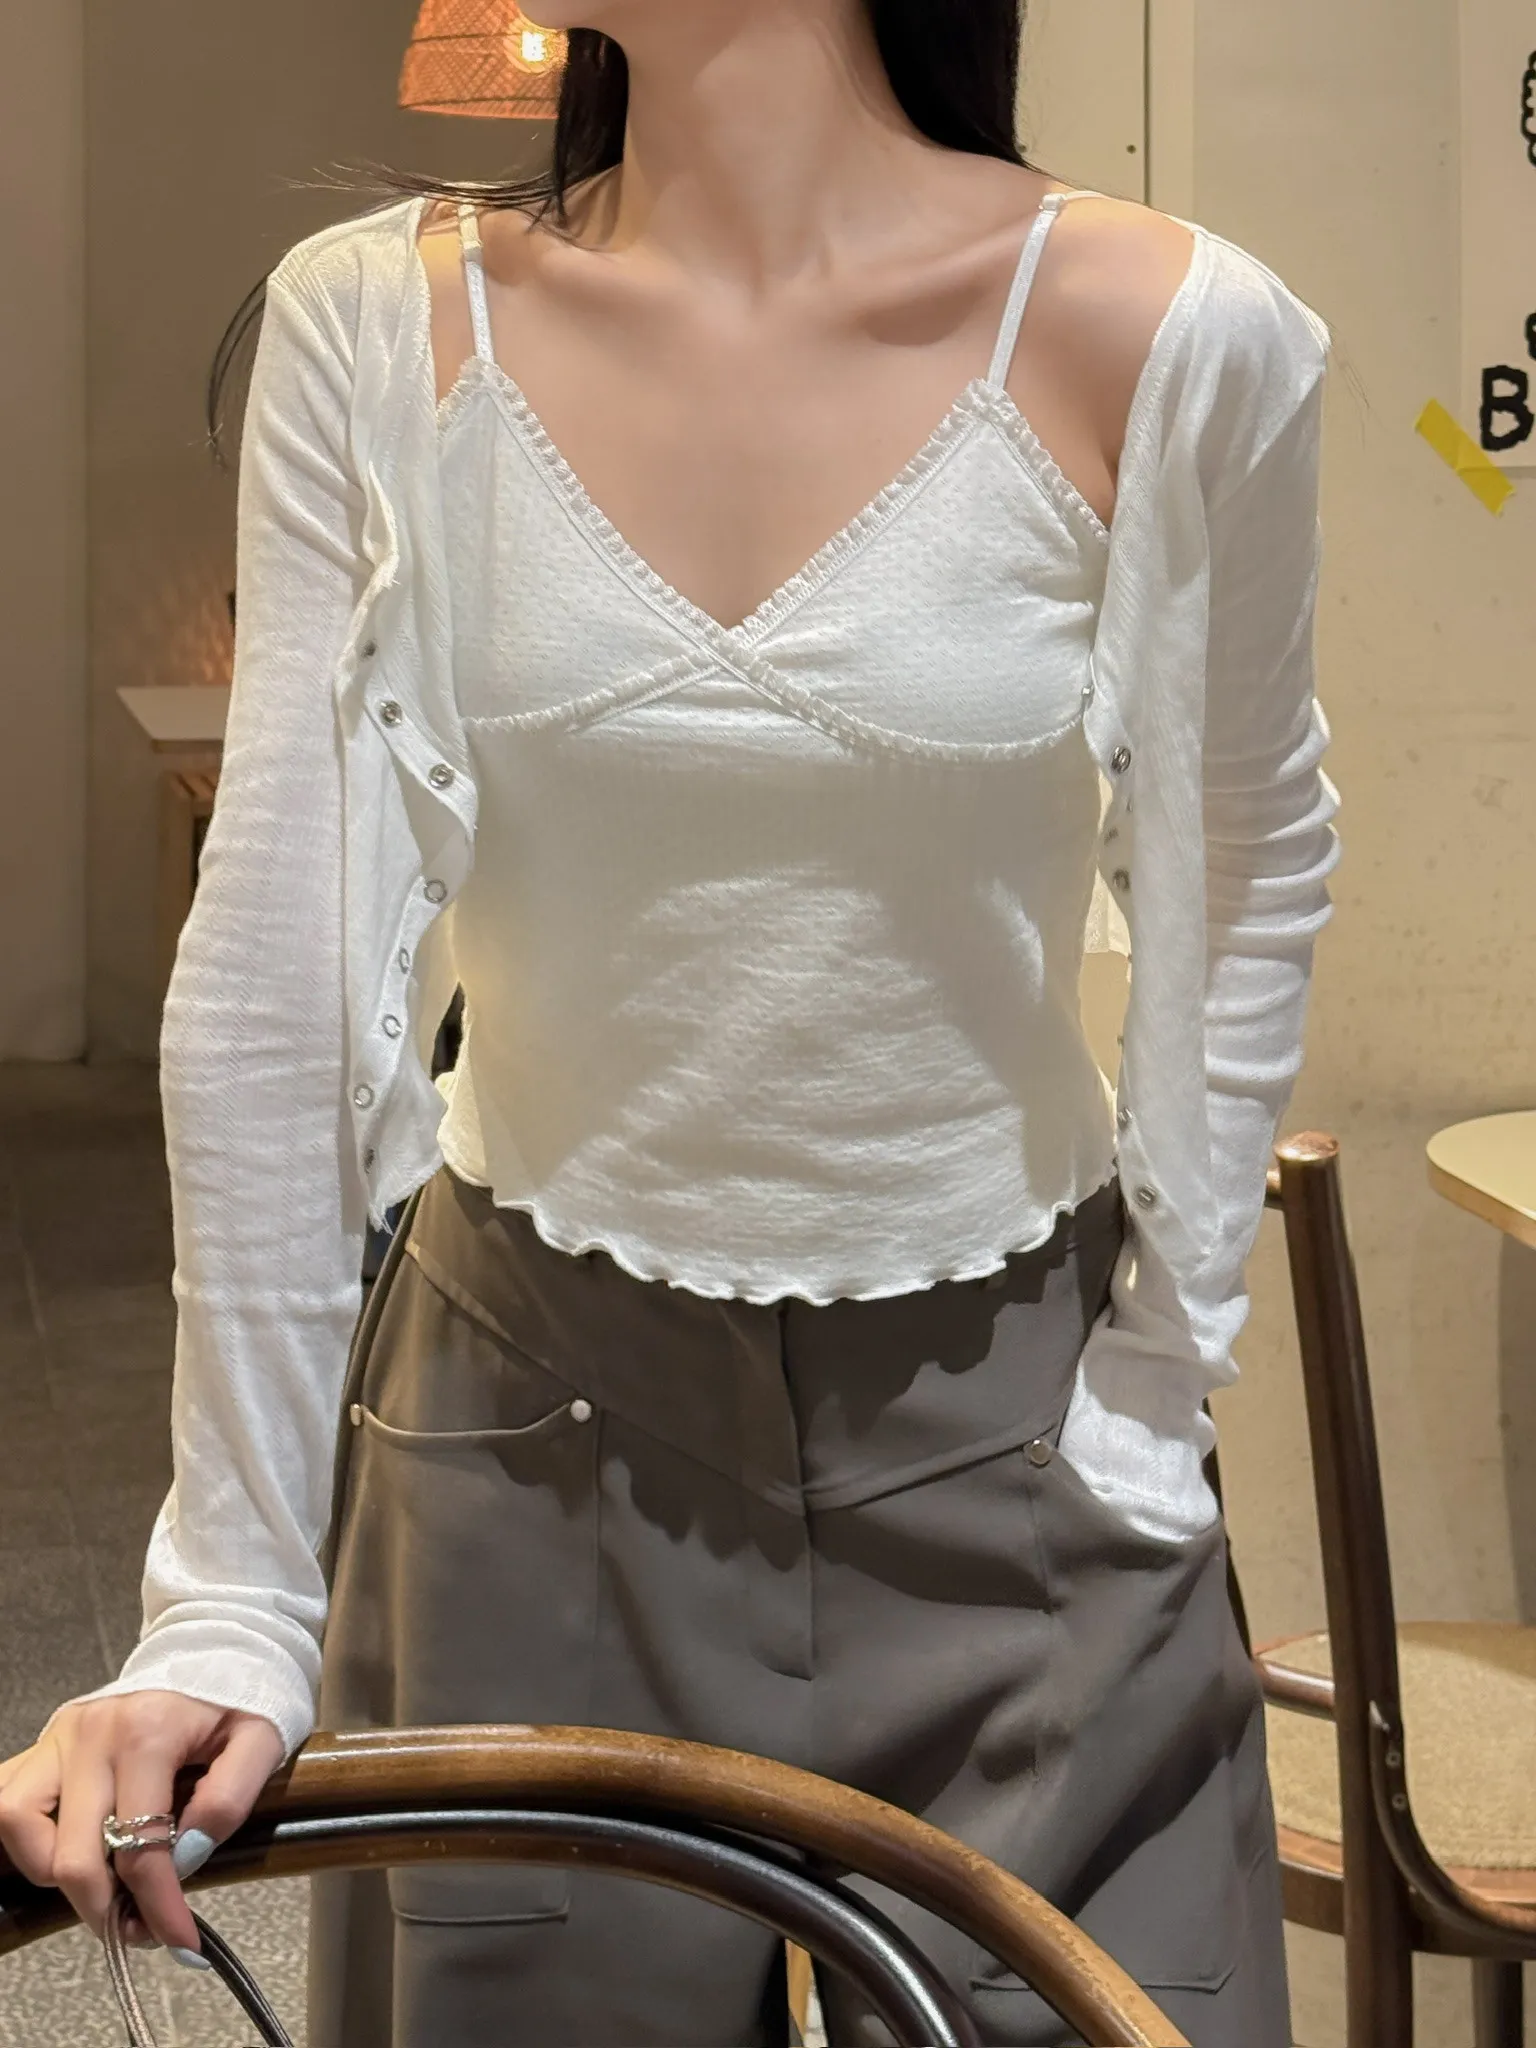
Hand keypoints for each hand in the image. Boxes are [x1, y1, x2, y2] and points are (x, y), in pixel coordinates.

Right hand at [0, 1693, 285, 1956]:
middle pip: (71, 1853)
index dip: (158, 1907)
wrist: (216, 1645)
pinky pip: (7, 1796)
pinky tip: (61, 1851)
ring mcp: (62, 1736)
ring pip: (18, 1823)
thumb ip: (230, 1800)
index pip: (140, 1847)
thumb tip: (185, 1857)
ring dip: (53, 1869)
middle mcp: (94, 1732)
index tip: (179, 1941)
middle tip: (138, 1926)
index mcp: (149, 1731)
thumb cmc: (238, 1698)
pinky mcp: (46, 1741)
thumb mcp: (262, 1740)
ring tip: (100, 1879)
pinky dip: (23, 1835)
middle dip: (103, 1908)